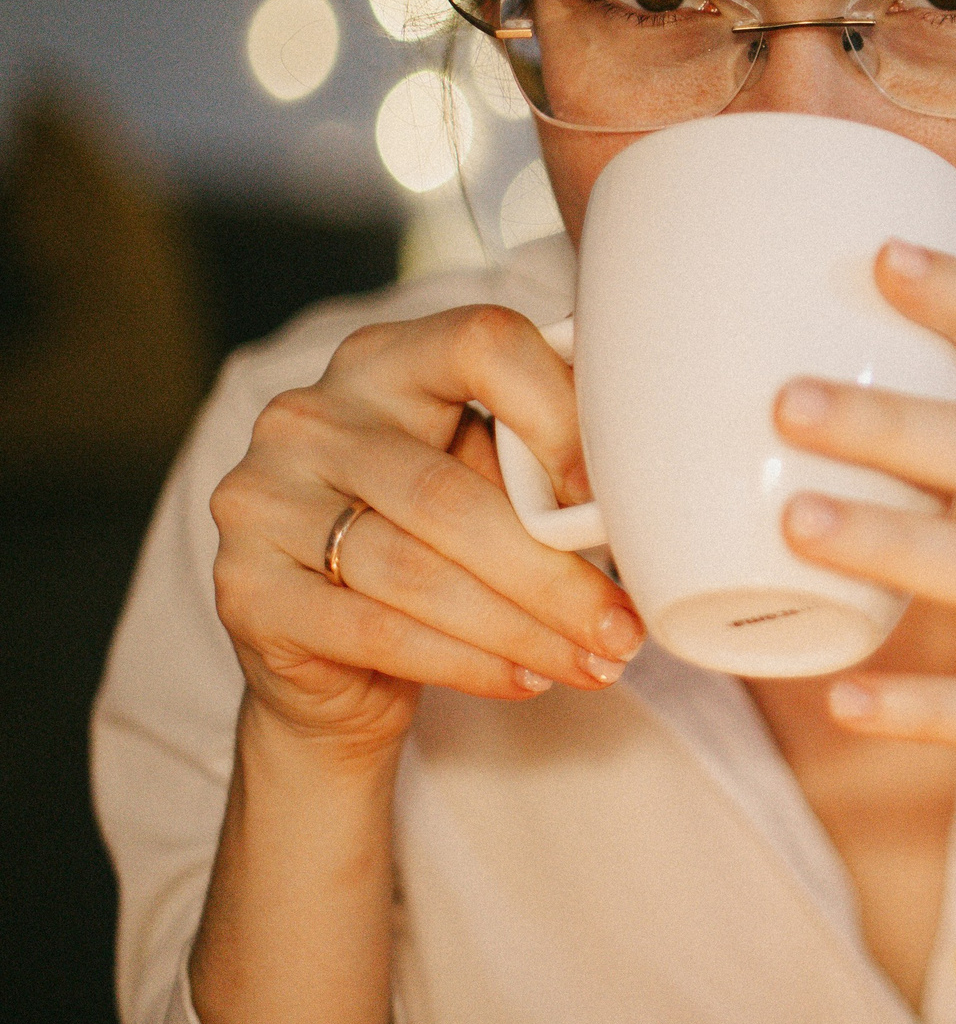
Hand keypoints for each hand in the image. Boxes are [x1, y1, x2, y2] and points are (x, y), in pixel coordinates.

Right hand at [207, 306, 644, 760]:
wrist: (334, 656)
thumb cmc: (434, 545)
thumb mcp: (485, 479)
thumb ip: (538, 462)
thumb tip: (642, 489)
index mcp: (384, 360)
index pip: (480, 344)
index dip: (557, 413)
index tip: (611, 495)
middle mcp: (309, 417)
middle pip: (450, 494)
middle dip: (554, 574)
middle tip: (626, 626)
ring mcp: (262, 500)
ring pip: (417, 571)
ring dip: (523, 628)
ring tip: (595, 661)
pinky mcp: (245, 589)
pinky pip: (377, 630)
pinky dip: (468, 662)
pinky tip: (527, 679)